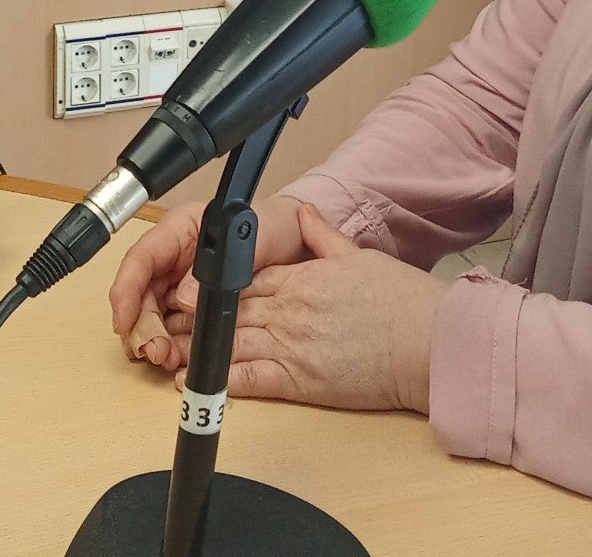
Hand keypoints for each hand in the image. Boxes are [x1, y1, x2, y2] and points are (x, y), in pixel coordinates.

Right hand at [109, 193, 312, 368]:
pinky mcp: (190, 298)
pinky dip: (168, 341)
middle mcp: (174, 253)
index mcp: (182, 228)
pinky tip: (174, 356)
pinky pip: (170, 321)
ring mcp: (180, 276)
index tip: (125, 320)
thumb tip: (185, 298)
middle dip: (141, 323)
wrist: (295, 242)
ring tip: (164, 358)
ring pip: (151, 309)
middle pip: (140, 289)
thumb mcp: (257, 243)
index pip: (142, 256)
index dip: (127, 289)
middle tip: (152, 350)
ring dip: (152, 336)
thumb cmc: (276, 228)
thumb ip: (222, 268)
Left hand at [160, 203, 445, 413]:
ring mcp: (293, 344)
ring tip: (165, 350)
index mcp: (303, 277)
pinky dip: (220, 380)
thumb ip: (322, 235)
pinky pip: (251, 379)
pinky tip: (195, 381)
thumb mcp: (360, 255)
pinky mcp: (302, 380)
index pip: (245, 277)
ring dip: (196, 347)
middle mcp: (291, 308)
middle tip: (162, 320)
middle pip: (231, 309)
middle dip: (194, 316)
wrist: (429, 342)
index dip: (211, 284)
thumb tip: (304, 211)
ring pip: (231, 342)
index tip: (186, 286)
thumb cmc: (402, 303)